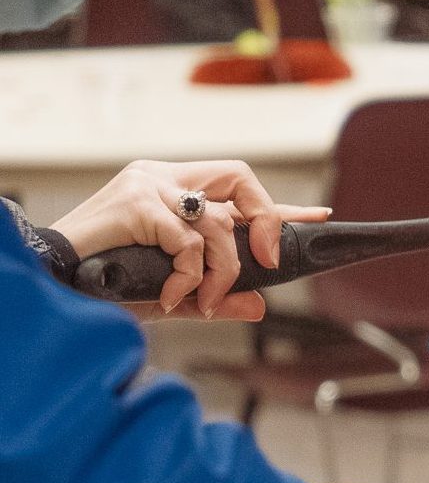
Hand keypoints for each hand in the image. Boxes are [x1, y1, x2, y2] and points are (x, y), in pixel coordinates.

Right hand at [53, 160, 328, 321]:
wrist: (57, 284)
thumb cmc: (104, 288)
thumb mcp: (172, 297)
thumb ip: (215, 299)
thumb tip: (259, 306)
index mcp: (171, 195)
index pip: (236, 190)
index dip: (279, 206)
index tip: (317, 217)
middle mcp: (163, 180)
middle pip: (240, 177)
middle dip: (267, 220)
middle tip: (268, 264)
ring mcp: (149, 186)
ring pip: (220, 222)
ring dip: (221, 273)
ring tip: (197, 300)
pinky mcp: (137, 201)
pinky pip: (191, 243)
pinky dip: (190, 278)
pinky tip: (171, 297)